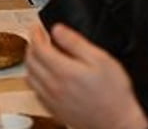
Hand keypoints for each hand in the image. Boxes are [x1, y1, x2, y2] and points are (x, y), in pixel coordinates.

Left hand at [26, 23, 147, 128]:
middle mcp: (53, 86)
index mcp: (64, 71)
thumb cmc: (114, 92)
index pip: (38, 48)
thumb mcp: (100, 59)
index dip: (36, 34)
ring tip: (39, 54)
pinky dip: (34, 80)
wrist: (118, 121)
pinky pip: (35, 92)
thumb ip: (76, 42)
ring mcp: (52, 100)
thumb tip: (58, 30)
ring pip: (29, 77)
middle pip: (30, 61)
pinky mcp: (54, 110)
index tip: (38, 28)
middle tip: (37, 38)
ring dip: (31, 62)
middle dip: (31, 46)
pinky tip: (43, 76)